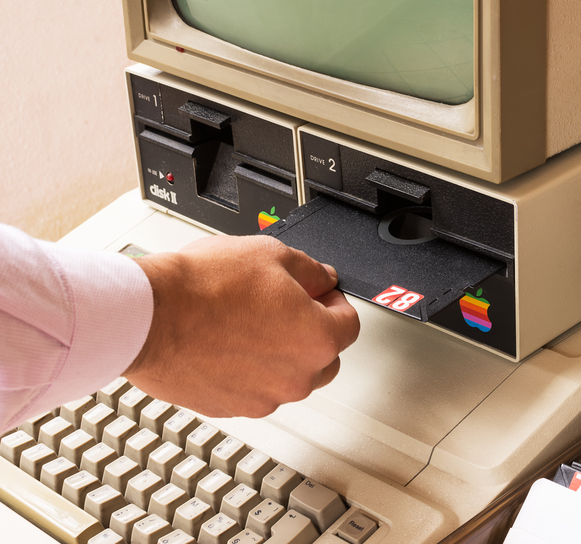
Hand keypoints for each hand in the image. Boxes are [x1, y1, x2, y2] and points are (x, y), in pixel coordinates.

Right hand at [125, 235, 359, 417]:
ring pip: (288, 376)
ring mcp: (263, 398)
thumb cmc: (204, 287)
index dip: (335, 302)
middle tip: (283, 306)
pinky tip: (225, 342)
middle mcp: (296, 377)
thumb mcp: (272, 254)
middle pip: (324, 356)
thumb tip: (323, 279)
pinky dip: (248, 371)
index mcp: (317, 339)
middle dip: (312, 331)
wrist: (148, 316)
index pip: (350, 324)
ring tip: (247, 322)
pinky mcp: (230, 408)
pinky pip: (254, 388)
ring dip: (280, 354)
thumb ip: (311, 270)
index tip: (320, 293)